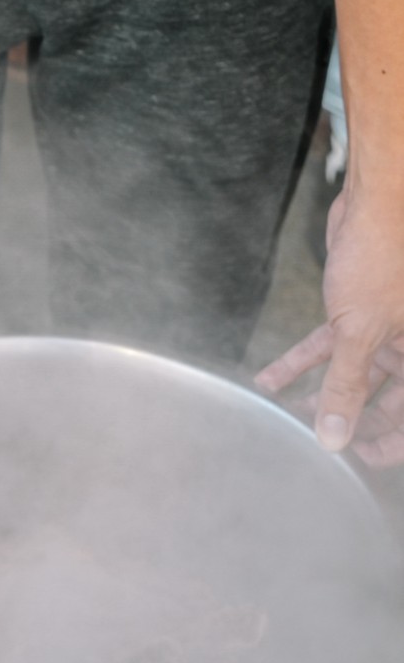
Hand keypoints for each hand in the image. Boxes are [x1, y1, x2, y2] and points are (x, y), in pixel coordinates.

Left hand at [255, 178, 403, 465]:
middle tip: (324, 441)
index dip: (393, 440)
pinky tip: (270, 380)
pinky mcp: (357, 310)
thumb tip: (334, 438)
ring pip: (354, 372)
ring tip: (293, 416)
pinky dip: (301, 362)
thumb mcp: (361, 332)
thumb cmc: (386, 257)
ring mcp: (386, 328)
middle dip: (354, 418)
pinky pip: (331, 345)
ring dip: (322, 393)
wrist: (378, 202)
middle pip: (388, 396)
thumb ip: (346, 387)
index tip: (363, 460)